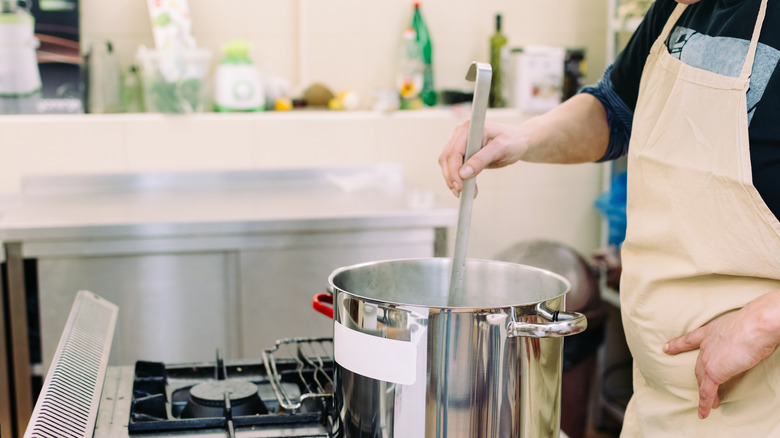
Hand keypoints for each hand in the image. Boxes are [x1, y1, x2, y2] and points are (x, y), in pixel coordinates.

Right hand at [438, 121, 527, 197]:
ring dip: (452, 180)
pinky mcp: (461, 152)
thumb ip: (481, 160)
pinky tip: (465, 187)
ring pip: (447, 164)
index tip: (460, 185)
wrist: (517, 141)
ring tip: (463, 192)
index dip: (454, 170)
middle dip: (451, 177)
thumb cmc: (512, 141)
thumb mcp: (500, 149)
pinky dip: (456, 178)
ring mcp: (459, 142)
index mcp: (469, 128)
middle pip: (447, 158)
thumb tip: (463, 173)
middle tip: (461, 192)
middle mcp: (461, 133)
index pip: (454, 151)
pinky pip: (453, 166)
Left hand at [664, 290, 779, 418]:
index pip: (689, 340)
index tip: (666, 348)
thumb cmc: (754, 322)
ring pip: (702, 380)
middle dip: (700, 378)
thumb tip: (751, 339)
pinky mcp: (714, 372)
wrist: (754, 326)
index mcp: (709, 332)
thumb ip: (738, 335)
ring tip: (710, 404)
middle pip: (698, 366)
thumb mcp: (740, 326)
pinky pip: (707, 392)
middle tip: (702, 387)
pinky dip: (705, 403)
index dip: (677, 345)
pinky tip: (704, 412)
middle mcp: (705, 346)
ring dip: (705, 392)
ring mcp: (708, 359)